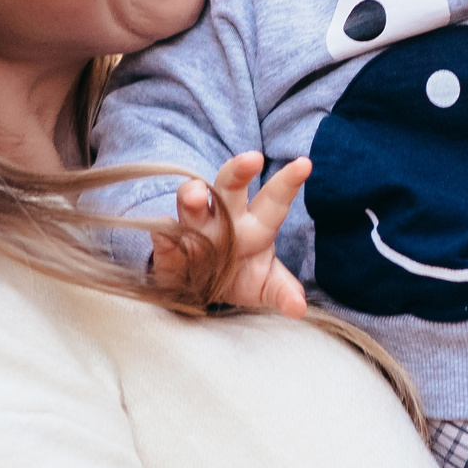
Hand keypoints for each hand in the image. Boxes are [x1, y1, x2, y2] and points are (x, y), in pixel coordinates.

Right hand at [150, 153, 310, 316]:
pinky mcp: (167, 245)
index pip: (274, 199)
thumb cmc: (240, 276)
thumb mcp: (265, 286)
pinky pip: (163, 236)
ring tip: (197, 196)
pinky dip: (164, 234)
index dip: (288, 182)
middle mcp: (223, 216)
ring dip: (193, 196)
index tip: (304, 164)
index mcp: (255, 224)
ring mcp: (193, 227)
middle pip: (229, 184)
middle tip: (252, 159)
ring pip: (191, 201)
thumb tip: (298, 308)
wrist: (203, 290)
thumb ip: (282, 292)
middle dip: (238, 171)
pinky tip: (163, 233)